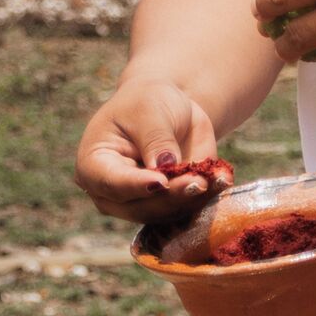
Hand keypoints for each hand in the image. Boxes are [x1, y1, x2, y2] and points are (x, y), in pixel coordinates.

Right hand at [73, 77, 229, 219]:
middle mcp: (112, 194)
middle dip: (171, 196)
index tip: (160, 181)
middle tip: (198, 182)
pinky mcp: (166, 208)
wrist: (167, 109)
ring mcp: (139, 205)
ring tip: (216, 179)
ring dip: (192, 200)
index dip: (135, 185)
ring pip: (165, 214)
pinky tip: (222, 181)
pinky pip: (185, 210)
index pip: (111, 182)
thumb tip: (164, 167)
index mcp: (93, 164)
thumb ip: (155, 138)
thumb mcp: (149, 109)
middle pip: (139, 207)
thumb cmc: (148, 102)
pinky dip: (205, 198)